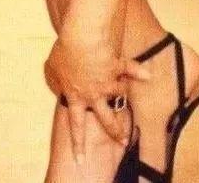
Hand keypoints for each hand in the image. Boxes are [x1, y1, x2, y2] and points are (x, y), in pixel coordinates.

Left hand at [44, 33, 149, 160]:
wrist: (81, 38)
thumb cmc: (63, 52)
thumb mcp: (51, 69)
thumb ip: (53, 81)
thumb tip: (56, 88)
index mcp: (75, 96)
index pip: (76, 125)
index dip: (78, 144)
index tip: (81, 160)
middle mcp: (93, 93)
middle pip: (106, 119)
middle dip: (115, 131)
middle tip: (123, 141)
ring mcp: (107, 81)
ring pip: (119, 93)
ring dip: (122, 91)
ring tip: (125, 89)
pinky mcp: (117, 66)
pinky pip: (131, 68)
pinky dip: (139, 71)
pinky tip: (147, 75)